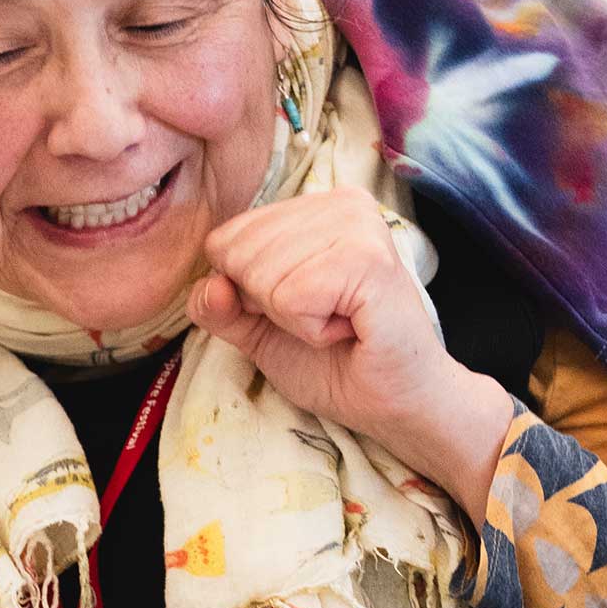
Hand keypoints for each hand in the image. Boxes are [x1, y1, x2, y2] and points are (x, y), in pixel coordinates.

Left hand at [185, 188, 514, 523]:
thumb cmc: (335, 363)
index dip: (250, 292)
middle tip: (326, 319)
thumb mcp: (257, 331)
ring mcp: (358, 226)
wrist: (397, 404)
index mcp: (314, 207)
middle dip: (271, 306)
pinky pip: (291, 296)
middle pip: (238, 255)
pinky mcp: (370, 259)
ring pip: (262, 276)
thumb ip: (219, 305)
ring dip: (295, 320)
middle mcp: (340, 202)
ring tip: (341, 322)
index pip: (226, 239)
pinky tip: (350, 328)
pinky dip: (311, 329)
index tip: (304, 309)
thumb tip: (209, 284)